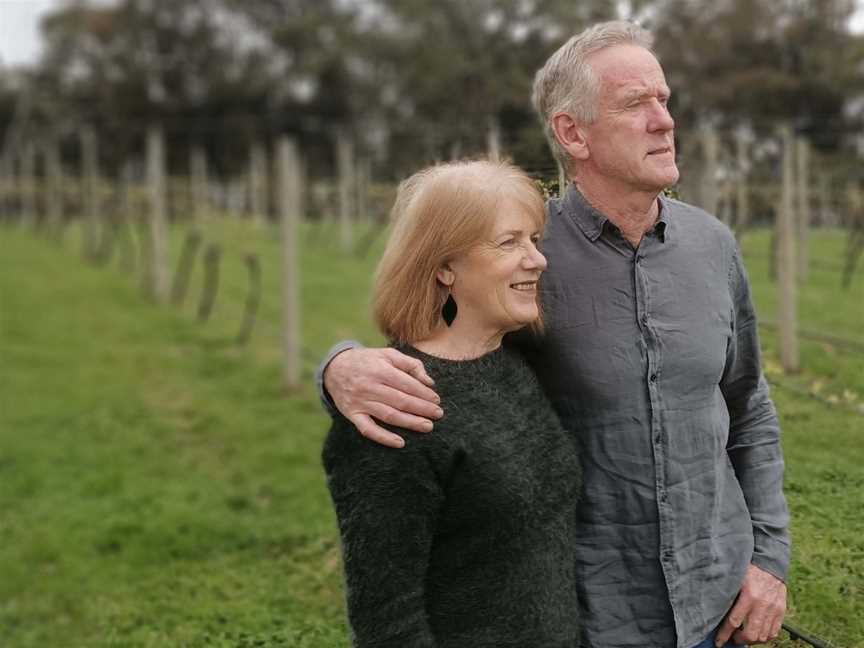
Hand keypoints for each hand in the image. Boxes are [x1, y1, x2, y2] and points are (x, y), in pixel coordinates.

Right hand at [323, 347, 442, 447]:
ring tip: (427, 426)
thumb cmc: (367, 361)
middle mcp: (370, 386)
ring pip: (389, 415)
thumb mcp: (388, 354)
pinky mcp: (352, 415)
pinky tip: (400, 442)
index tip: (436, 400)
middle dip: (422, 408)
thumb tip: (430, 382)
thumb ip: (410, 365)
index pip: (407, 384)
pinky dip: (384, 438)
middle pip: (401, 401)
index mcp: (380, 370)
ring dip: (410, 422)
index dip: (424, 393)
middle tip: (438, 414)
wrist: (334, 368)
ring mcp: (360, 402)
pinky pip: (368, 429)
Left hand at [715, 564, 785, 645]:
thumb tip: (714, 610)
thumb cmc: (747, 568)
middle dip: (738, 640)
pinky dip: (765, 637)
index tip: (718, 642)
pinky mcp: (781, 610)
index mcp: (748, 595)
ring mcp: (773, 609)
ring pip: (763, 636)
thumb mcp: (734, 578)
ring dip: (752, 641)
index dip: (724, 635)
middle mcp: (762, 604)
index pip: (734, 622)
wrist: (769, 561)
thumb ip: (727, 594)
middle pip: (750, 634)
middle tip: (731, 639)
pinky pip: (774, 632)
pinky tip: (757, 634)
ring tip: (743, 637)